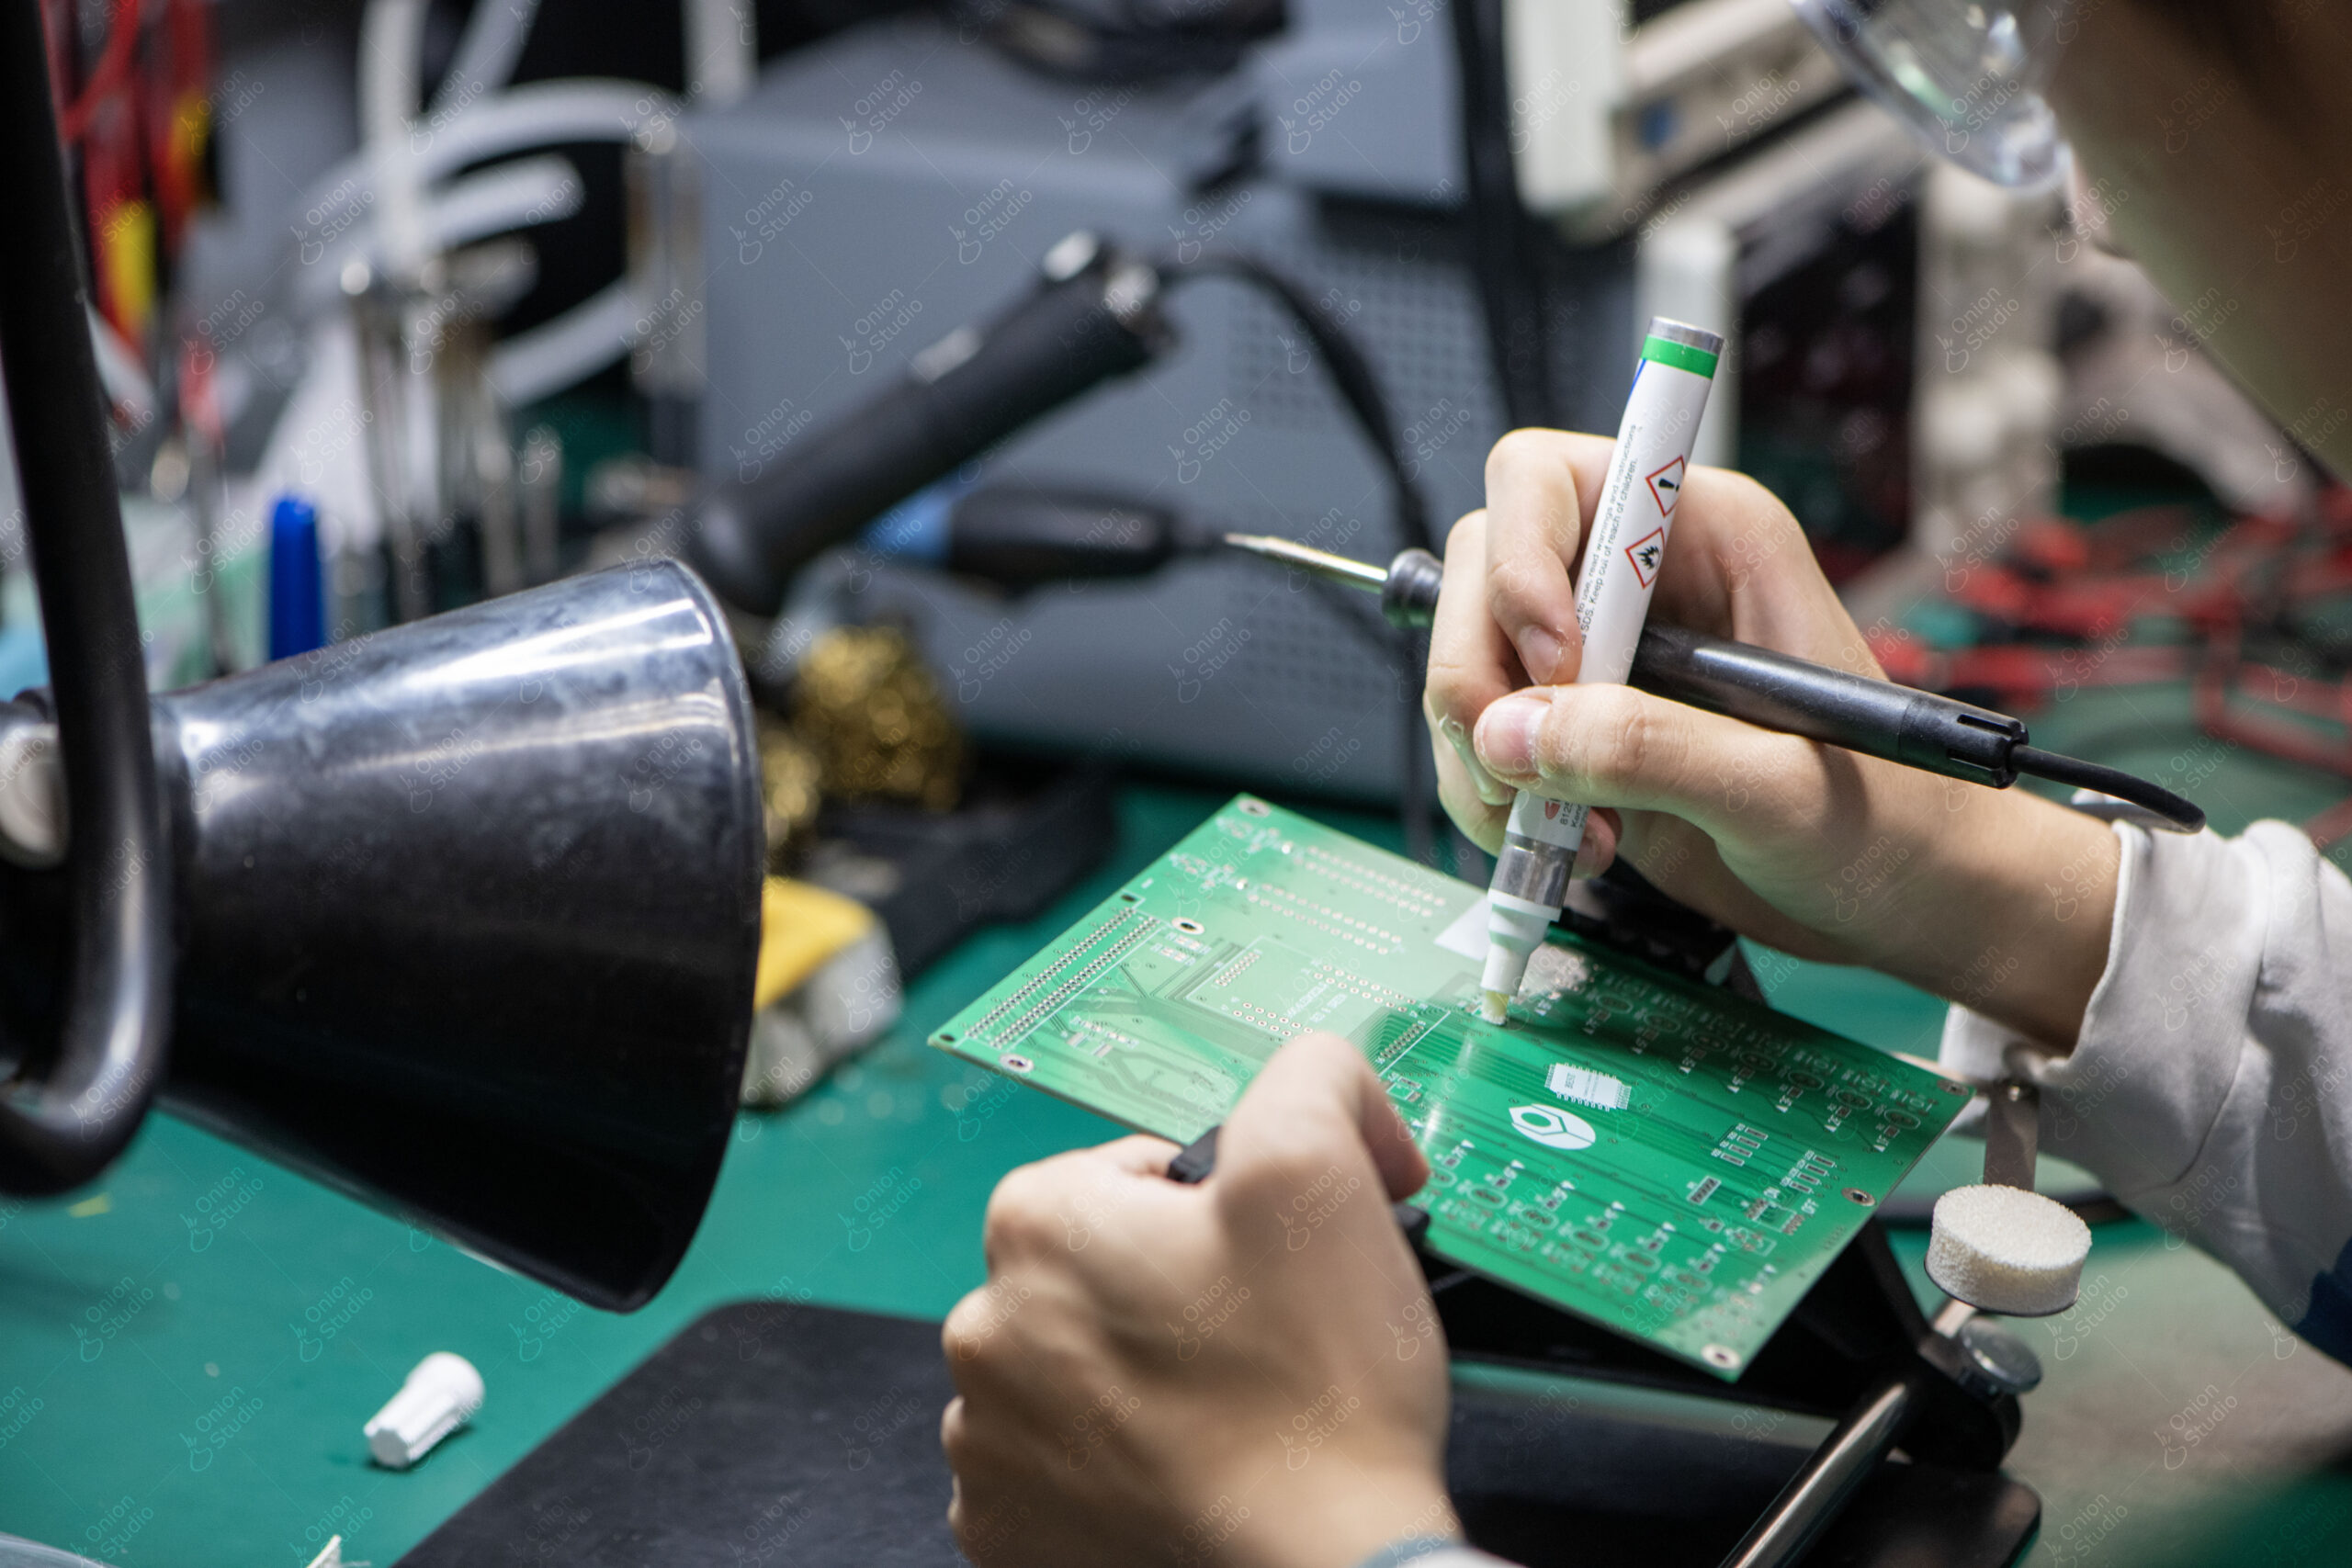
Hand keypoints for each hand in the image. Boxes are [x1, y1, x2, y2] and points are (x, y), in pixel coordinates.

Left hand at [941, 1034, 1457, 1567]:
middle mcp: (985, 1331)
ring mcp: (990, 1446)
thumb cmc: (1313, 1395)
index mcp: (1036, 1224)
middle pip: (1103, 1274)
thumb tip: (1314, 1073)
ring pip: (1081, 1374)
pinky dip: (1119, 1470)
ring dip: (1146, 1382)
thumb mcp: (1325, 1170)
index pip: (1134, 1175)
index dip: (1221, 1211)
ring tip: (1234, 1413)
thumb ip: (1309, 1077)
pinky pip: (1063, 1471)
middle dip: (1178, 1293)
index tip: (1269, 1259)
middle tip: (1264, 1338)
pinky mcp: (1009, 1536)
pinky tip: (1191, 1474)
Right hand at [1424, 429, 2119, 1047]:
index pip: (1545, 479)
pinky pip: (1480, 741)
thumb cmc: (1887, 820)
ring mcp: (1595, 656)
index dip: (1522, 561)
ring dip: (1479, 755)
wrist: (1904, 897)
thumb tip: (1512, 733)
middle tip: (1518, 769)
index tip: (1557, 666)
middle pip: (1480, 569)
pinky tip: (1569, 847)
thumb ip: (1650, 749)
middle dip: (1477, 673)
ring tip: (1560, 832)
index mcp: (1703, 533)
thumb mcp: (1782, 788)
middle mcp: (1634, 578)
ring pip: (1468, 660)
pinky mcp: (1574, 731)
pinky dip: (1491, 800)